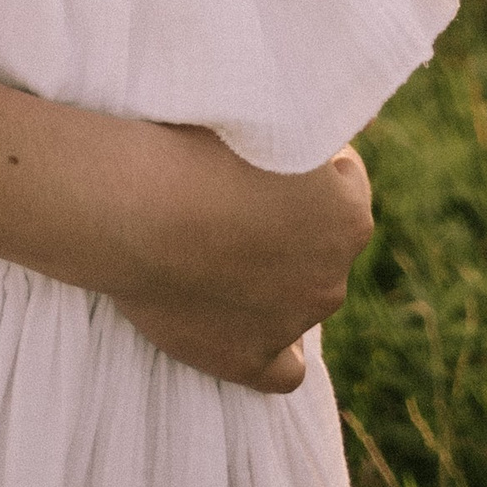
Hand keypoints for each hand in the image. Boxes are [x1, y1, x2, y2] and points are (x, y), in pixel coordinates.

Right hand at [111, 138, 371, 390]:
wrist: (135, 204)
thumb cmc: (195, 147)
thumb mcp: (269, 116)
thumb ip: (312, 133)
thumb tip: (351, 124)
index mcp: (348, 216)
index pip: (345, 182)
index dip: (308, 164)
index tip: (267, 154)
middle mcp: (332, 276)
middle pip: (324, 245)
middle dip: (292, 224)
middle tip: (236, 198)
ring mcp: (292, 323)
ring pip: (304, 300)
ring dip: (278, 278)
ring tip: (221, 248)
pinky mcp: (250, 359)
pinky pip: (285, 370)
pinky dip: (275, 351)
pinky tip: (251, 327)